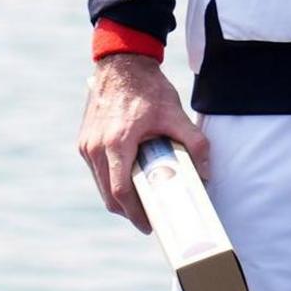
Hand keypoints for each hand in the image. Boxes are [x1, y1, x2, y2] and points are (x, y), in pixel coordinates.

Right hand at [78, 53, 209, 233]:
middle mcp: (95, 148)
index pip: (122, 191)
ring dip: (120, 198)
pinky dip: (112, 182)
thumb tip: (206, 172)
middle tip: (149, 220)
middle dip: (129, 212)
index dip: (136, 212)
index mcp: (116, 143)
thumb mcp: (176, 114)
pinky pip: (97, 172)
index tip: (149, 224)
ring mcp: (86, 146)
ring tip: (143, 205)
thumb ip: (194, 143)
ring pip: (101, 185)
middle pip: (109, 195)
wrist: (122, 65)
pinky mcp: (84, 142)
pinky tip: (132, 183)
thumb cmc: (149, 90)